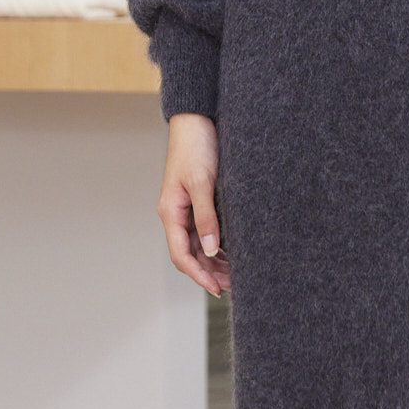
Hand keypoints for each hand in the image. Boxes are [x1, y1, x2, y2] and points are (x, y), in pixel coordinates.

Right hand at [160, 113, 229, 293]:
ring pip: (199, 245)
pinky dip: (218, 244)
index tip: (217, 288)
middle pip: (191, 254)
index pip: (181, 255)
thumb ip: (206, 216)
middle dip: (209, 272)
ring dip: (215, 261)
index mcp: (171, 212)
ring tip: (237, 274)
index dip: (199, 275)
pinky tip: (234, 252)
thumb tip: (211, 250)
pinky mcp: (198, 200)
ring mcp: (187, 208)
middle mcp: (177, 214)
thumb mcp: (202, 182)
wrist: (197, 119)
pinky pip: (206, 230)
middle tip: (233, 286)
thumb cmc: (196, 147)